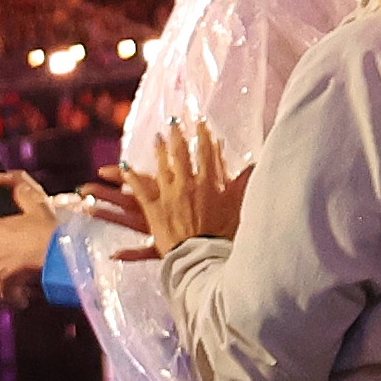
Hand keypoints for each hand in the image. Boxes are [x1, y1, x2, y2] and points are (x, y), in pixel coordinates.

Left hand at [115, 122, 247, 254]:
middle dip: (178, 136)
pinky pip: (139, 192)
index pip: (207, 153)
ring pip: (160, 168)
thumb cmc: (226, 236)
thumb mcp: (239, 207)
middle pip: (181, 155)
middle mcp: (187, 186)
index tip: (201, 123)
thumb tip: (257, 167)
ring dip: (158, 151)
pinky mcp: (154, 212)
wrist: (206, 258)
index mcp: (209, 184)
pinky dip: (130, 179)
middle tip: (174, 122)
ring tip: (158, 138)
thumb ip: (245, 185)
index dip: (204, 136)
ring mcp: (168, 198)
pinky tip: (123, 168)